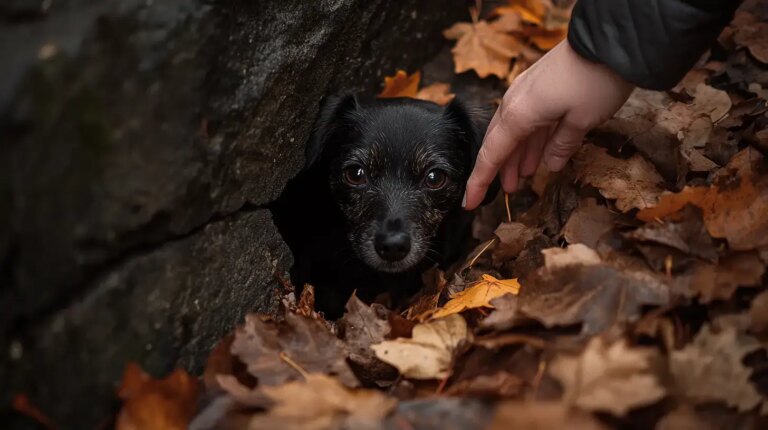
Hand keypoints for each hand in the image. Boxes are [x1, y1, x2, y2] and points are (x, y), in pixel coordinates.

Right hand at [463, 40, 634, 209]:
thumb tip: (550, 165)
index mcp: (518, 115)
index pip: (490, 156)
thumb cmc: (595, 81)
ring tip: (524, 177)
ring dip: (518, 156)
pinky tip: (542, 153)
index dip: (478, 182)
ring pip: (515, 132)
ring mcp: (527, 93)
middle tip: (507, 192)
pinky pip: (528, 119)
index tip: (468, 203)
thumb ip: (561, 146)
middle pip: (499, 143)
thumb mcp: (582, 121)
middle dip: (500, 169)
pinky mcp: (540, 86)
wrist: (609, 41)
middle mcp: (516, 103)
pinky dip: (531, 139)